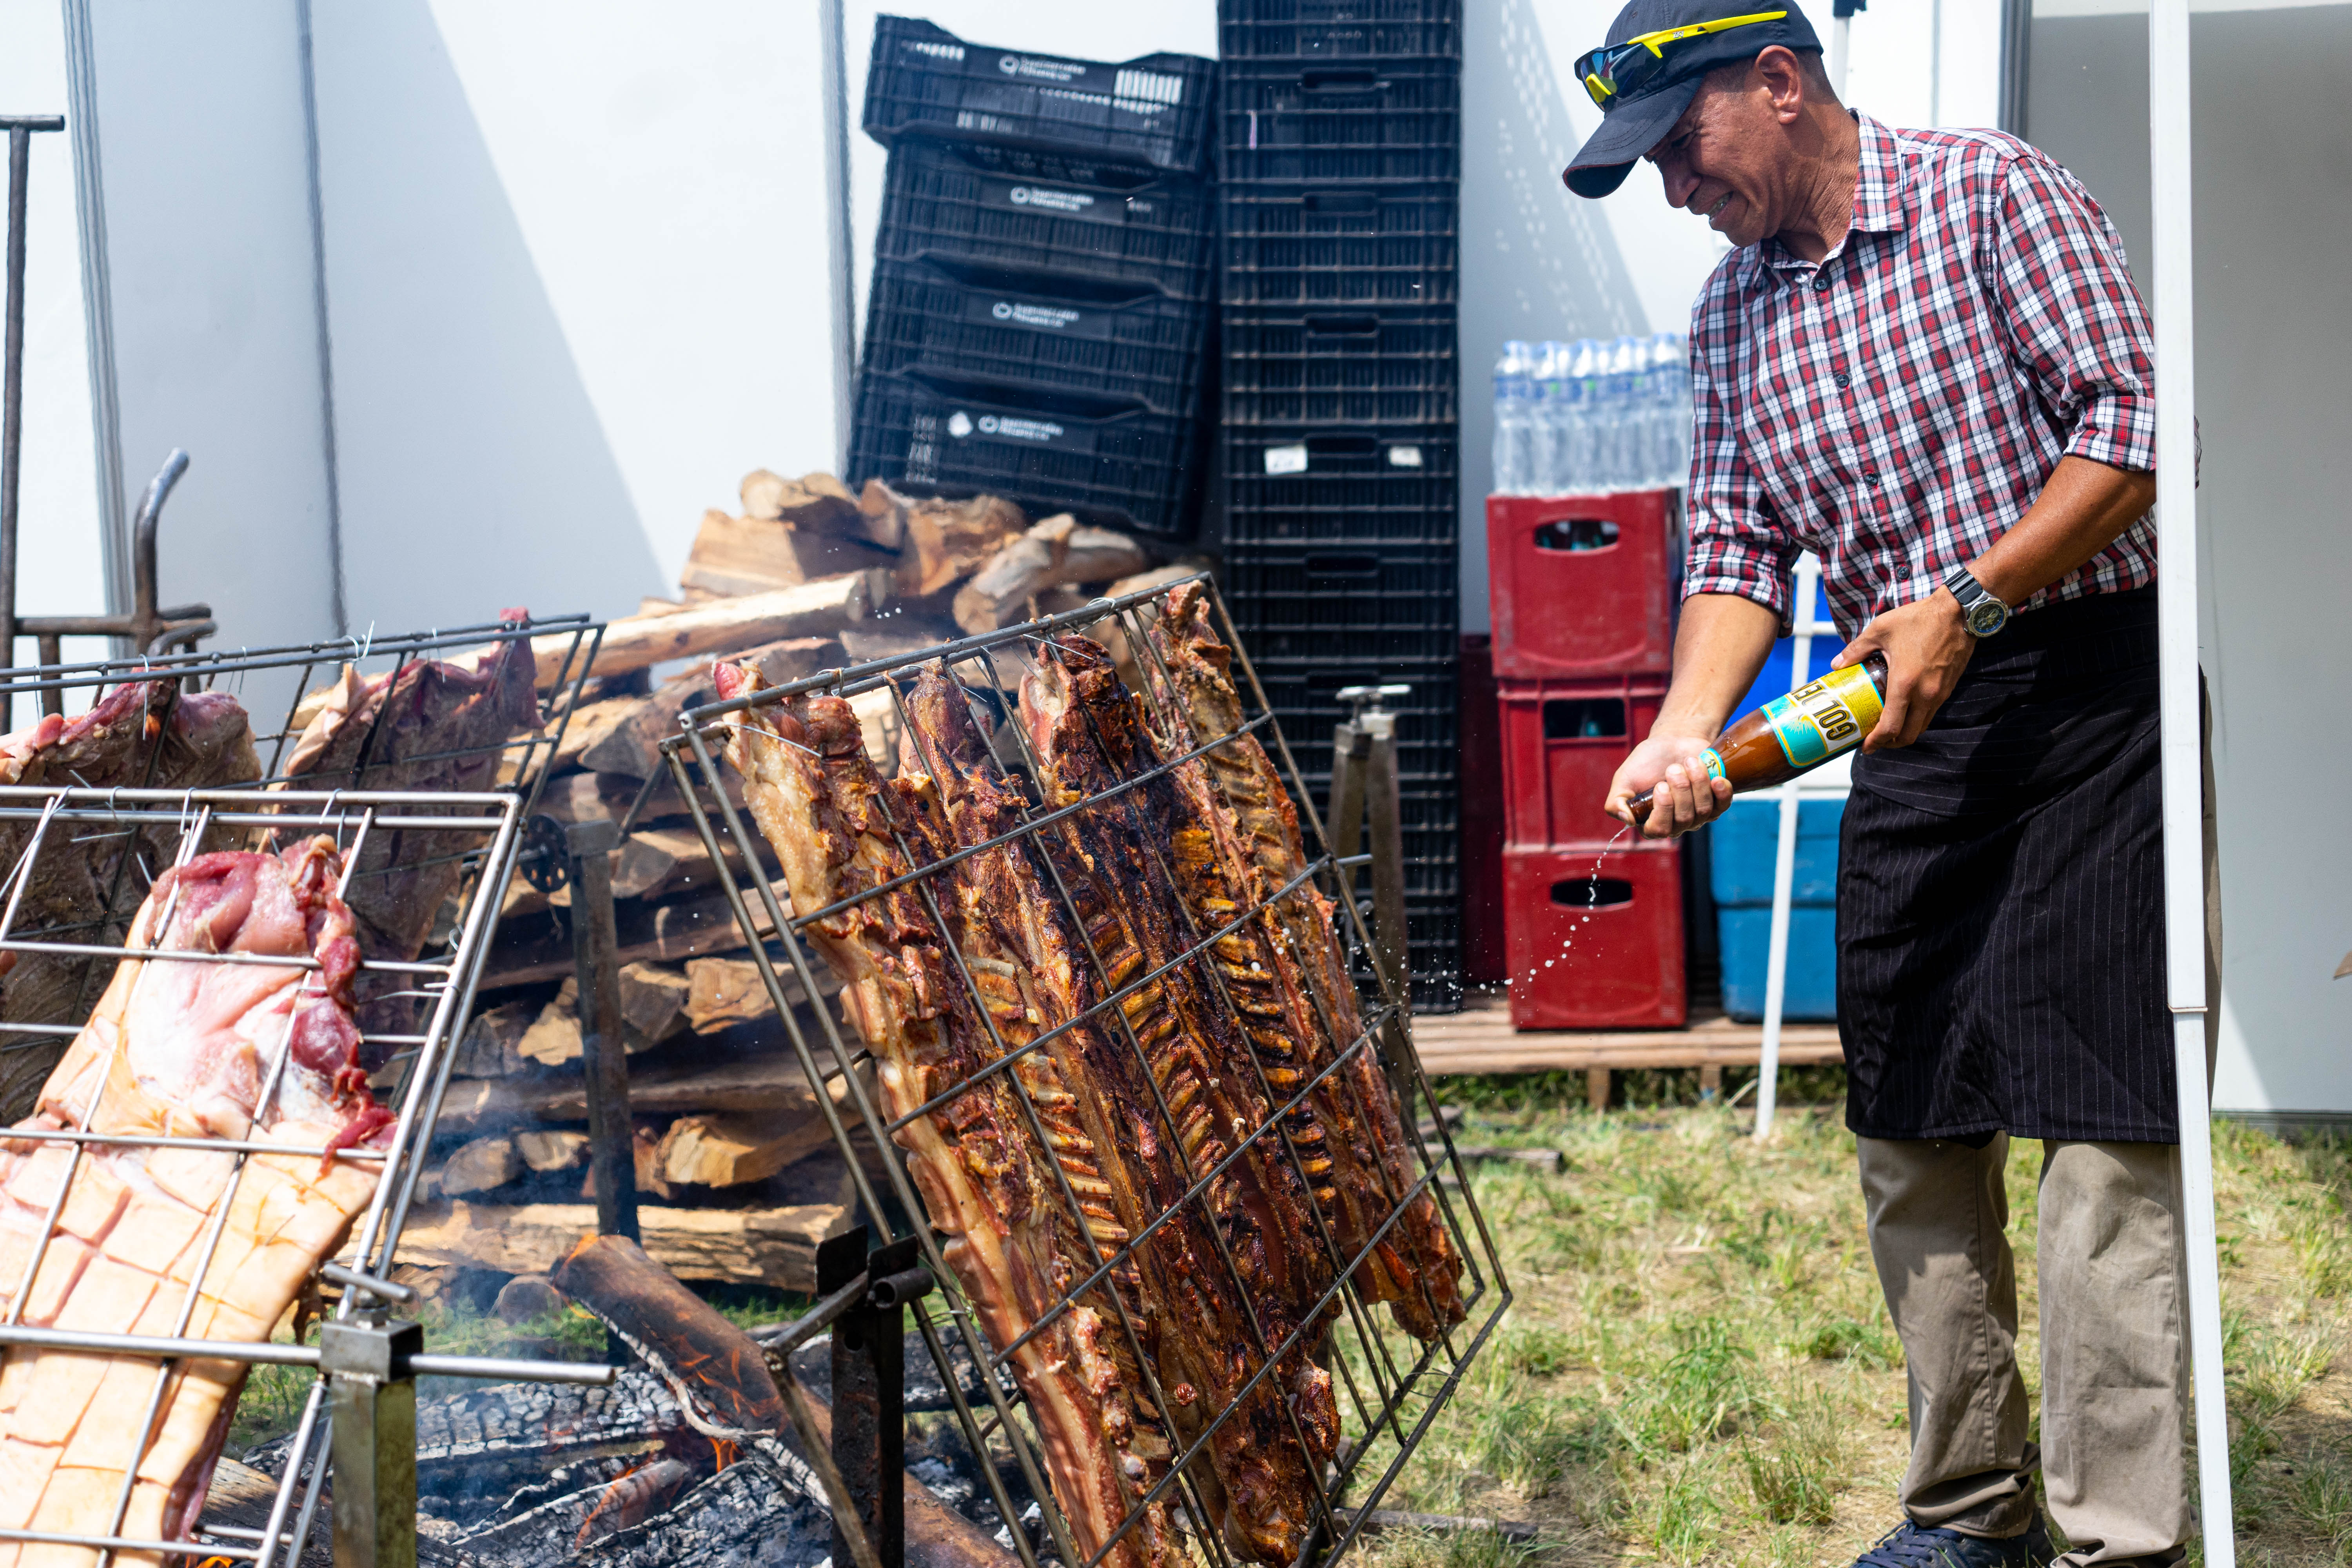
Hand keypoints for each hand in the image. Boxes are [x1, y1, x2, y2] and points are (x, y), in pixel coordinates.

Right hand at [1607, 732, 1733, 839]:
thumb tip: (1628, 821)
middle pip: (1684, 818)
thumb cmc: (1646, 762)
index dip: (1663, 809)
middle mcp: (1676, 823)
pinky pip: (1723, 805)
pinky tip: (1717, 779)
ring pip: (1703, 810)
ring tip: (1689, 762)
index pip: (1659, 830)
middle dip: (1680, 789)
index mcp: (1651, 822)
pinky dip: (1721, 792)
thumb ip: (1616, 802)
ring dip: (1697, 783)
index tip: (1659, 785)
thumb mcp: (1623, 779)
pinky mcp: (1716, 802)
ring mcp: (1698, 814)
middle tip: (1672, 768)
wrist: (1671, 741)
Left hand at [1835, 589, 1975, 750]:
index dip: (1876, 742)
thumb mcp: (1880, 630)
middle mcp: (1925, 694)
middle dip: (1890, 743)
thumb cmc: (1919, 619)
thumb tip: (1837, 665)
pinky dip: (1916, 719)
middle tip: (1875, 741)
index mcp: (1905, 684)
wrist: (1959, 612)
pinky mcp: (1948, 688)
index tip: (1866, 747)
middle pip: (1908, 735)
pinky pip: (1931, 713)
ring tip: (1888, 727)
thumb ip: (1856, 650)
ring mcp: (1940, 693)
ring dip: (1904, 732)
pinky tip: (1905, 709)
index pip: (1891, 727)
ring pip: (1922, 726)